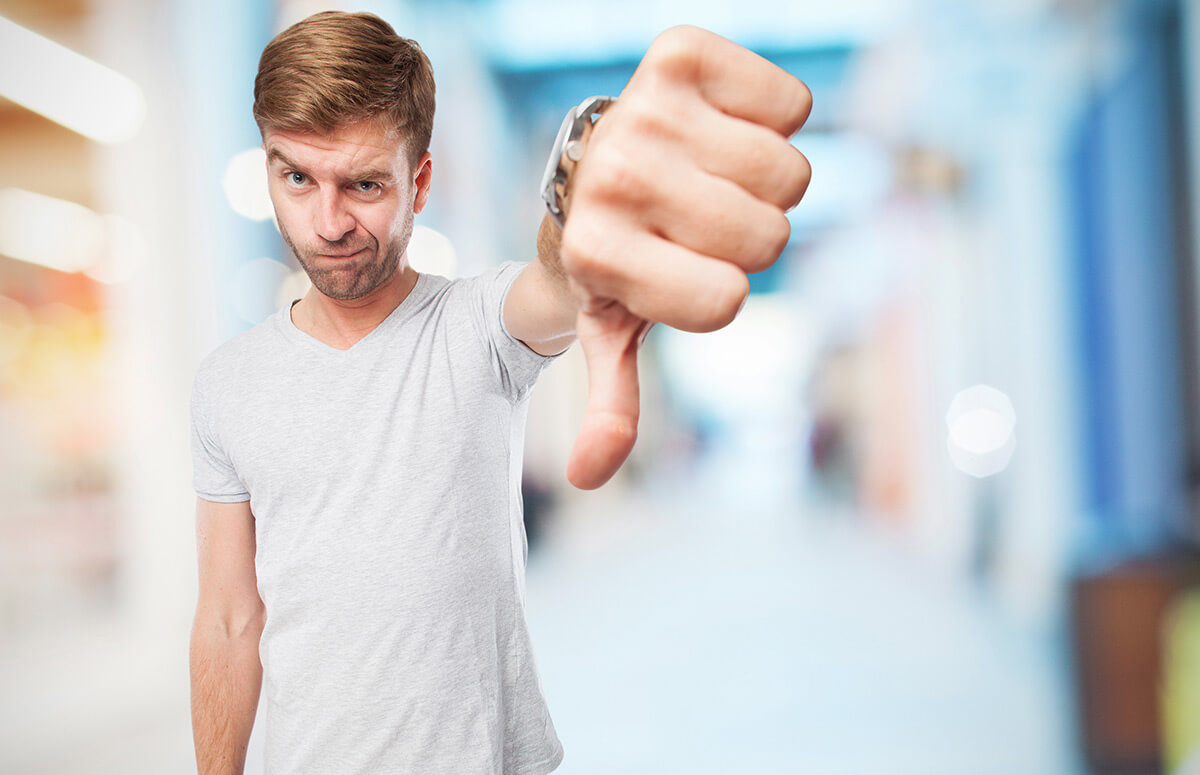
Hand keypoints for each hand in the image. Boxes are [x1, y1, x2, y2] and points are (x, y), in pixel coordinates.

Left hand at [560, 25, 811, 489]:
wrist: (590, 166)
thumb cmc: (616, 258)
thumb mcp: (609, 331)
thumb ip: (609, 402)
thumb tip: (588, 477)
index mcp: (595, 256)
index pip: (728, 303)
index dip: (719, 295)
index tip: (675, 272)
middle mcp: (612, 179)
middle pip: (768, 236)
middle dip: (747, 240)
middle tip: (695, 223)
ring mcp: (643, 110)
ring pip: (790, 171)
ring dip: (765, 182)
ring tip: (706, 177)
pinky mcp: (680, 53)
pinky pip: (794, 103)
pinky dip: (775, 120)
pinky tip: (720, 129)